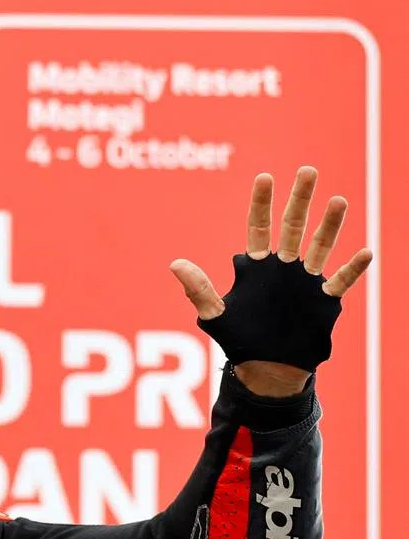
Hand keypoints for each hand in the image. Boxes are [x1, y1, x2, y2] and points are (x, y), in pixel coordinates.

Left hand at [170, 167, 372, 396]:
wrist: (266, 367)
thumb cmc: (239, 339)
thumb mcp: (214, 314)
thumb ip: (198, 289)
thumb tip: (175, 264)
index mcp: (255, 267)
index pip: (258, 227)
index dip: (261, 203)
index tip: (265, 177)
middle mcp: (282, 268)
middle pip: (293, 226)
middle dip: (300, 199)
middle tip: (307, 171)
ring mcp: (304, 282)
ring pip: (320, 246)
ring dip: (329, 225)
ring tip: (338, 200)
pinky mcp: (323, 301)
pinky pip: (341, 281)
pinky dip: (352, 269)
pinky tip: (365, 252)